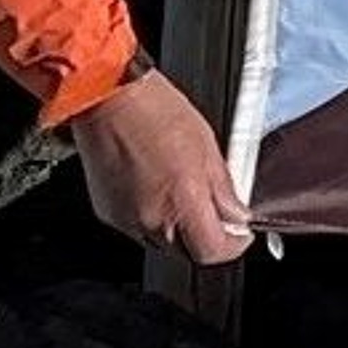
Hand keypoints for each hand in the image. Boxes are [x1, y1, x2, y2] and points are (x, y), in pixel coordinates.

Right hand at [67, 63, 253, 264]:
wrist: (109, 96)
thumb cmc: (155, 110)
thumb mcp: (207, 144)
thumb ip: (223, 189)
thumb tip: (237, 214)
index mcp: (181, 202)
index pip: (212, 251)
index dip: (232, 245)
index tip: (239, 233)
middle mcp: (151, 220)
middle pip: (187, 251)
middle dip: (203, 234)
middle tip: (211, 205)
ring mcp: (127, 221)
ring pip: (162, 242)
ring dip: (176, 226)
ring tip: (178, 186)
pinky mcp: (108, 215)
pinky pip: (138, 227)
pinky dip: (151, 214)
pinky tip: (154, 183)